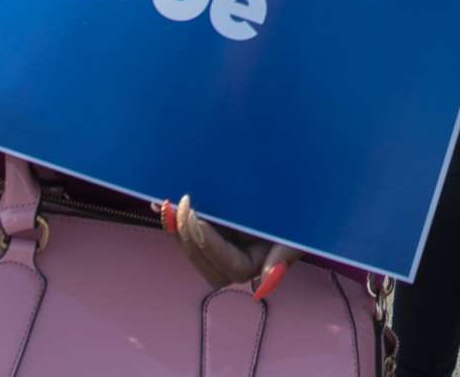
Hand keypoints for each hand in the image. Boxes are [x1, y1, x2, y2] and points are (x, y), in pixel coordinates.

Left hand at [160, 194, 297, 293]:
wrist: (297, 176)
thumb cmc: (300, 204)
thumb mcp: (298, 228)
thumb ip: (285, 255)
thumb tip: (265, 283)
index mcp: (258, 262)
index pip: (230, 265)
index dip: (210, 244)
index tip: (198, 216)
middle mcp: (236, 257)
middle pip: (205, 260)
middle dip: (189, 236)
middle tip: (182, 204)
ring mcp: (220, 241)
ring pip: (192, 247)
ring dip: (178, 229)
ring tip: (168, 203)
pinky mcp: (209, 224)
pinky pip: (187, 228)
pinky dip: (174, 219)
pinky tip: (159, 204)